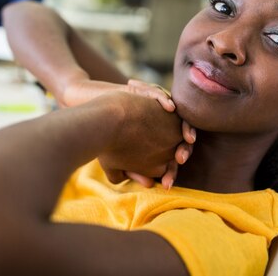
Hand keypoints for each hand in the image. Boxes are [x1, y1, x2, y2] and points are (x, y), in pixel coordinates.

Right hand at [64, 78, 195, 188]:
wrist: (92, 118)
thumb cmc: (104, 142)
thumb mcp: (119, 161)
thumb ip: (135, 172)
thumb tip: (150, 184)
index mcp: (158, 143)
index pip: (173, 156)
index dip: (172, 170)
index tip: (168, 183)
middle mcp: (162, 125)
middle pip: (181, 139)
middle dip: (182, 151)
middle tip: (179, 160)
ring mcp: (156, 109)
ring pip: (178, 119)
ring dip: (184, 127)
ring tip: (185, 139)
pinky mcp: (146, 93)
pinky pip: (161, 96)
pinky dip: (166, 101)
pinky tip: (170, 109)